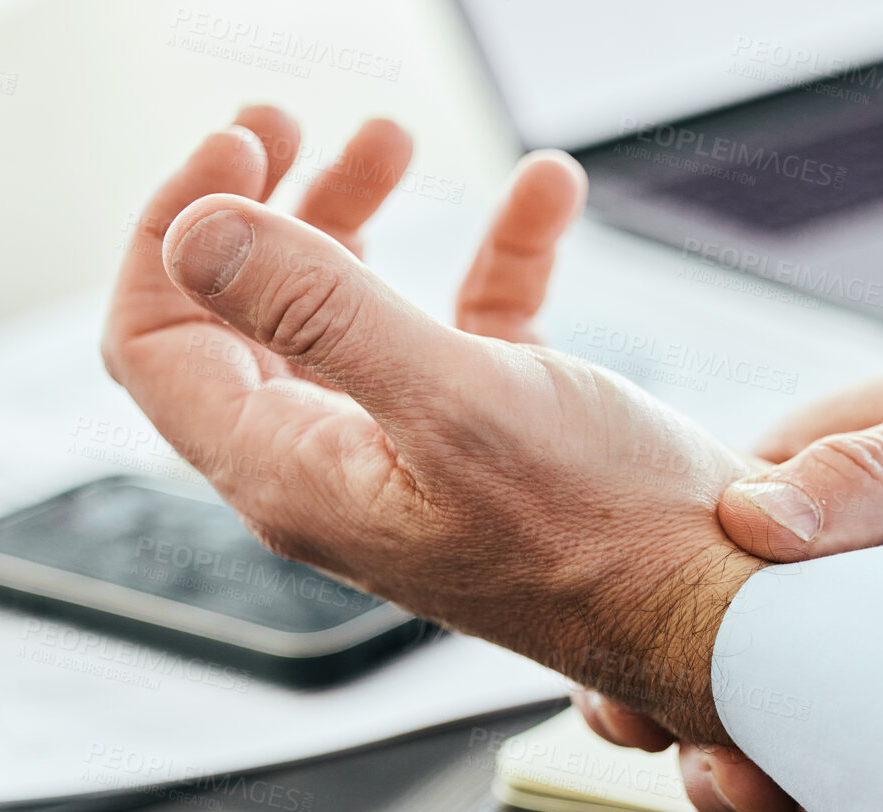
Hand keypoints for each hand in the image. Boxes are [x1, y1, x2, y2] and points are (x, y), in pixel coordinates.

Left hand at [101, 107, 761, 742]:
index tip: (238, 144)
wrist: (726, 613)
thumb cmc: (613, 542)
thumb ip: (320, 313)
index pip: (157, 344)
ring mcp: (410, 460)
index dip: (172, 231)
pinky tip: (542, 199)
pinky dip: (488, 257)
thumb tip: (195, 234)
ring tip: (395, 144)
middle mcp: (336, 473)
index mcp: (296, 474)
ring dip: (357, 220)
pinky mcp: (490, 447)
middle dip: (262, 208)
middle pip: (242, 320)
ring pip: (342, 319)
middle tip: (295, 128)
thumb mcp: (460, 404)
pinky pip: (460, 331)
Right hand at [580, 288, 882, 811]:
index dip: (653, 620)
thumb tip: (753, 516)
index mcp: (830, 475)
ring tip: (770, 799)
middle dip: (702, 715)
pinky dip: (861, 798)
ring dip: (773, 767)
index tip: (625, 686)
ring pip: (801, 717)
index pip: (698, 552)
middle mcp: (852, 564)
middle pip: (735, 652)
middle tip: (708, 762)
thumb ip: (881, 472)